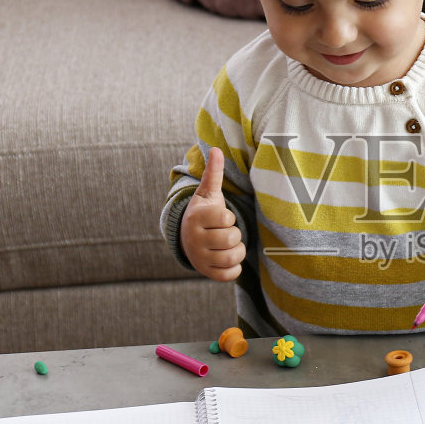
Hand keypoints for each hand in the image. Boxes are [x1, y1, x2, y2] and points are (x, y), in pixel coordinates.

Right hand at [181, 147, 244, 281]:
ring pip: (234, 257)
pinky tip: (226, 257)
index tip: (220, 217)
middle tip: (223, 231)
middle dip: (234, 234)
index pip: (226, 218)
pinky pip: (231, 274)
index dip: (229, 217)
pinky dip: (234, 267)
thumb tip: (216, 149)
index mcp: (196, 217)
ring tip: (226, 244)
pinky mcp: (207, 273)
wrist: (187, 238)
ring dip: (237, 250)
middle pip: (232, 238)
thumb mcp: (208, 193)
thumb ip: (214, 173)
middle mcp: (195, 239)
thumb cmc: (204, 213)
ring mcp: (200, 259)